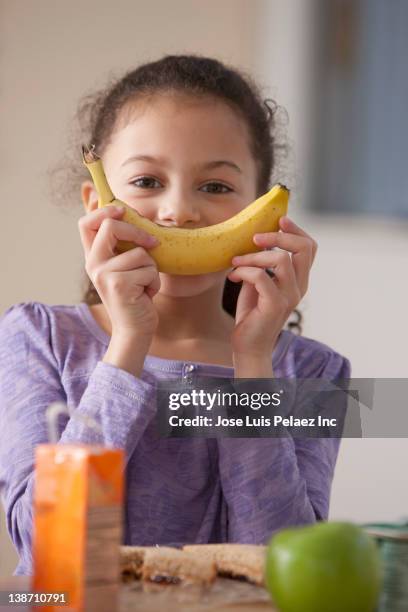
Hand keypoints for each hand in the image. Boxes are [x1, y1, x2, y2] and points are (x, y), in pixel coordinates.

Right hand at [78, 206, 160, 337]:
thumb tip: (131, 214)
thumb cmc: (136, 295)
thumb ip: (125, 246)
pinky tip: (145, 295)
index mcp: (94, 257)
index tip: (123, 211)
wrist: (135, 329)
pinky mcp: (119, 285)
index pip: (86, 223)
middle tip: (153, 244)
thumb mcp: (127, 267)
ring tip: (144, 285)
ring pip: (140, 253)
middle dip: (137, 232)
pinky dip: (154, 283)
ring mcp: (104, 275)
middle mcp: (94, 264)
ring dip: (151, 269)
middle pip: (110, 227)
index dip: (104, 210)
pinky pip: (149, 270)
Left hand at [227, 216, 316, 358]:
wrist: (248, 346)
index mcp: (299, 280)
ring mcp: (289, 297)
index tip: (278, 220)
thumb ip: (262, 264)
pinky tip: (233, 276)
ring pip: (280, 260)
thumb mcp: (259, 283)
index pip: (310, 247)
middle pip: (303, 249)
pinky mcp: (275, 305)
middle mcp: (299, 287)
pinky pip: (261, 276)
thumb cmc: (252, 314)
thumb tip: (254, 239)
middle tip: (255, 238)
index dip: (296, 230)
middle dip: (278, 237)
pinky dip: (244, 271)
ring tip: (236, 262)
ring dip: (253, 256)